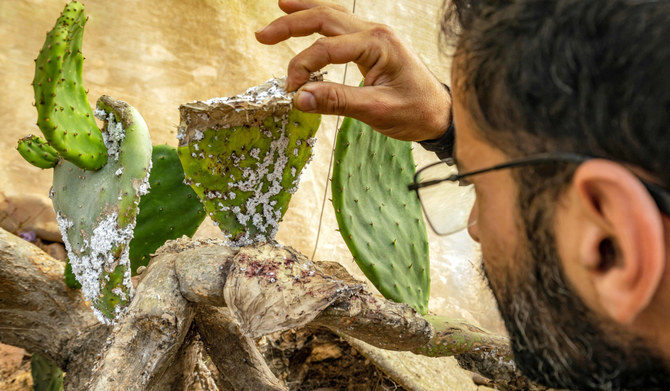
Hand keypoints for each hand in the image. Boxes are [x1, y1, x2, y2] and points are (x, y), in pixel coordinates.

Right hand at [255, 0, 451, 141]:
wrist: (441, 114)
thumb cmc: (416, 112)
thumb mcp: (378, 110)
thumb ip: (338, 102)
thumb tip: (300, 98)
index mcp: (378, 44)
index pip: (327, 48)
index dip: (302, 66)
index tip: (291, 91)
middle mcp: (375, 32)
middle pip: (325, 17)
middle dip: (291, 24)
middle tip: (262, 35)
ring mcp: (374, 36)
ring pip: (332, 14)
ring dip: (303, 13)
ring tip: (277, 10)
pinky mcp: (372, 45)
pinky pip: (341, 25)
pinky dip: (319, 20)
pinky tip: (305, 15)